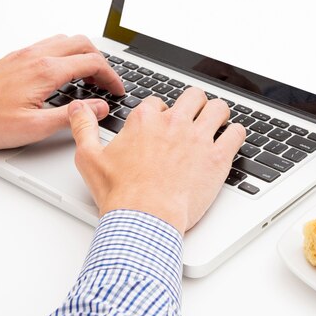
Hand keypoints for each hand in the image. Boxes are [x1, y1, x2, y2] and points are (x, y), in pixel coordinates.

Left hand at [0, 34, 123, 148]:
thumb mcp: (35, 128)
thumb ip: (71, 117)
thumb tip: (99, 108)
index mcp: (45, 71)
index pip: (91, 62)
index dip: (111, 76)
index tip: (117, 90)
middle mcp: (35, 56)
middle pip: (82, 43)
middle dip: (101, 61)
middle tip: (106, 83)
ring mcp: (24, 54)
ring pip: (65, 40)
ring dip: (83, 54)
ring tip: (88, 78)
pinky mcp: (15, 57)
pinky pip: (49, 45)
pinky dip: (66, 54)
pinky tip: (63, 74)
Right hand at [68, 87, 245, 234]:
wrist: (144, 219)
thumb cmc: (120, 194)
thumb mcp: (88, 157)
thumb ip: (83, 127)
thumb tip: (78, 108)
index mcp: (145, 120)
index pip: (158, 102)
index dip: (160, 112)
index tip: (161, 123)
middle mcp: (174, 123)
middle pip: (192, 96)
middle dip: (193, 104)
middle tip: (193, 116)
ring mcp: (198, 139)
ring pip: (218, 108)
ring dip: (217, 113)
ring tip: (216, 122)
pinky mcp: (217, 158)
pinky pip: (236, 133)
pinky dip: (236, 133)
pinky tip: (231, 138)